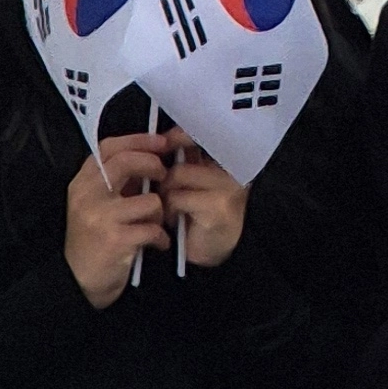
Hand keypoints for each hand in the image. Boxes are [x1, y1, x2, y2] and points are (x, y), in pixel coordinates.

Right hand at [65, 136, 169, 304]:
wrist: (78, 282)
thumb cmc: (94, 240)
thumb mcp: (96, 204)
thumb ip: (117, 180)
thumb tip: (152, 154)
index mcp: (82, 184)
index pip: (109, 147)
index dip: (138, 140)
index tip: (160, 142)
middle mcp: (87, 196)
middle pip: (126, 161)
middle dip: (153, 164)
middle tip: (163, 175)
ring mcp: (100, 217)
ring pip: (149, 199)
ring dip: (160, 212)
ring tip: (155, 223)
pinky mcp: (115, 239)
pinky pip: (153, 228)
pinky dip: (160, 237)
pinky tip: (156, 243)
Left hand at [159, 137, 246, 270]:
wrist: (212, 254)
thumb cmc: (198, 218)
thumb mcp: (192, 184)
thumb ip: (184, 161)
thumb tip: (159, 140)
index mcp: (225, 159)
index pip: (202, 134)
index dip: (180, 136)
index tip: (163, 144)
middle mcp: (231, 168)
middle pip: (186, 150)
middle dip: (165, 170)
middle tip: (157, 181)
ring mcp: (227, 186)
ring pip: (178, 175)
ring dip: (165, 193)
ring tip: (169, 208)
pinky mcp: (218, 206)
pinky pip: (178, 197)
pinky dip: (169, 210)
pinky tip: (173, 220)